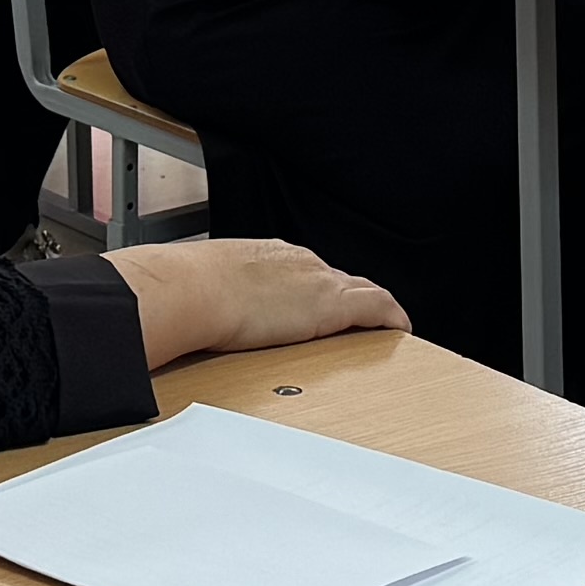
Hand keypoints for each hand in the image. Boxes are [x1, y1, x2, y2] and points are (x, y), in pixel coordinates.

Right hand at [118, 237, 413, 367]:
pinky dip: (391, 318)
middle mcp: (298, 260)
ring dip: (372, 309)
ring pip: (362, 290)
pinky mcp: (332, 304)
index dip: (320, 288)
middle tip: (362, 321)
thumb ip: (209, 297)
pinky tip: (400, 331)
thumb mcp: (202, 288)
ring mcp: (317, 279)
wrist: (190, 290)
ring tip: (383, 330)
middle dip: (351, 298)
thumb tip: (187, 312)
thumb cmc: (184, 290)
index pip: (306, 271)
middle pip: (338, 278)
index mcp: (267, 254)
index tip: (322, 305)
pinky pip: (377, 307)